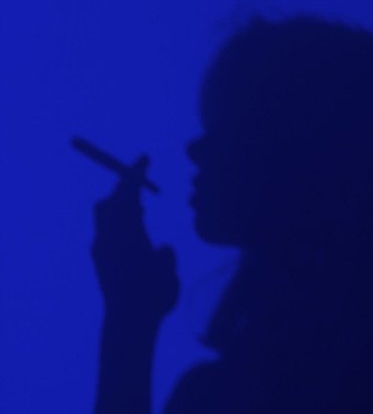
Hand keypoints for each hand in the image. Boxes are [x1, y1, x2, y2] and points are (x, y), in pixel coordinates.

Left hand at [92, 156, 178, 325]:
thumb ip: (165, 257)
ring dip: (122, 206)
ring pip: (104, 215)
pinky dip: (119, 221)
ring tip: (140, 207)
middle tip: (141, 181)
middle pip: (109, 201)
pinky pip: (106, 229)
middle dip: (125, 188)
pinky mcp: (99, 259)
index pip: (127, 194)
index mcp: (126, 232)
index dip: (135, 173)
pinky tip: (134, 230)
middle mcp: (108, 237)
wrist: (127, 322)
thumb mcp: (167, 271)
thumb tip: (161, 251)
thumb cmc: (154, 296)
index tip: (144, 157)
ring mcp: (101, 248)